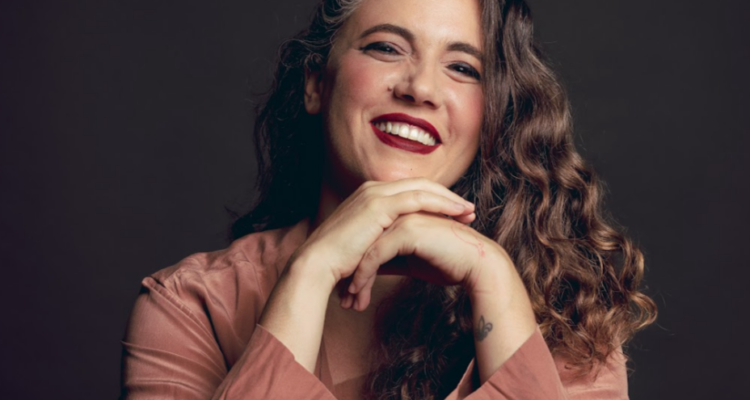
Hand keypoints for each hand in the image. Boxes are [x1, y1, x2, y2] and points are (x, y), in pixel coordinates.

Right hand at [287, 178, 475, 291]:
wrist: (316, 265)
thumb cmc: (338, 263)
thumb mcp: (365, 246)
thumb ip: (381, 241)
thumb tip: (397, 253)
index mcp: (368, 196)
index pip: (409, 190)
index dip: (434, 199)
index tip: (455, 213)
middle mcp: (372, 189)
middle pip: (420, 184)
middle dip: (447, 195)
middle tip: (468, 209)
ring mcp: (375, 194)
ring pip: (422, 189)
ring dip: (449, 199)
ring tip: (469, 212)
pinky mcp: (379, 205)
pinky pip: (418, 199)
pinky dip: (441, 204)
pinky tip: (457, 213)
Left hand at [341, 211, 512, 310]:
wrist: (477, 265)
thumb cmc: (449, 263)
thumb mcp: (411, 262)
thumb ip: (390, 260)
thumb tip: (368, 271)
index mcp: (400, 215)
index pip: (369, 240)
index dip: (358, 266)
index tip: (349, 291)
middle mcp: (399, 213)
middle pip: (364, 243)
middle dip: (352, 273)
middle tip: (344, 299)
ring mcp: (403, 218)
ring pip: (367, 249)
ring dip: (356, 278)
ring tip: (350, 301)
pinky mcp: (407, 230)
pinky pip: (376, 254)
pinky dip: (364, 275)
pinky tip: (359, 293)